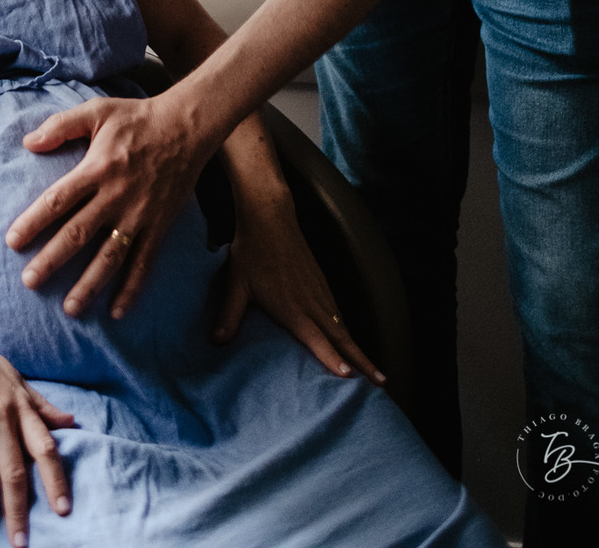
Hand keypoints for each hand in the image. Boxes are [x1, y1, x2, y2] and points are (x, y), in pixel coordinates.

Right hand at [0, 311, 74, 542]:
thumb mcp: (15, 377)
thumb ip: (41, 405)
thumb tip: (71, 422)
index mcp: (21, 404)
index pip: (44, 447)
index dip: (55, 480)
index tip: (63, 509)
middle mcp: (2, 413)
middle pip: (15, 470)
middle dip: (19, 510)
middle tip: (20, 541)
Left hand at [6, 93, 210, 319]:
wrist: (187, 126)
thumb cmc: (137, 118)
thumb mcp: (96, 111)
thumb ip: (60, 126)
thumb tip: (28, 142)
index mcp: (97, 168)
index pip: (58, 200)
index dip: (33, 221)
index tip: (12, 242)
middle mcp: (116, 196)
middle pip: (78, 234)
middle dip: (52, 260)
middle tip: (30, 281)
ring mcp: (139, 215)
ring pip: (110, 256)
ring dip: (89, 284)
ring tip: (70, 309)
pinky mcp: (159, 226)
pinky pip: (144, 262)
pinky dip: (132, 288)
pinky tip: (117, 310)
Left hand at [213, 186, 384, 385]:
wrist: (270, 216)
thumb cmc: (251, 252)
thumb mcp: (237, 285)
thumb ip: (229, 316)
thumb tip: (216, 342)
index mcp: (293, 308)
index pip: (317, 339)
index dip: (332, 358)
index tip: (350, 377)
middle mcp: (312, 303)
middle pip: (342, 338)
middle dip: (363, 362)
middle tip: (382, 383)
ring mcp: (319, 291)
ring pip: (343, 326)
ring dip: (359, 349)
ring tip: (374, 371)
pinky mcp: (321, 282)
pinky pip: (338, 312)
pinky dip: (348, 330)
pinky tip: (348, 339)